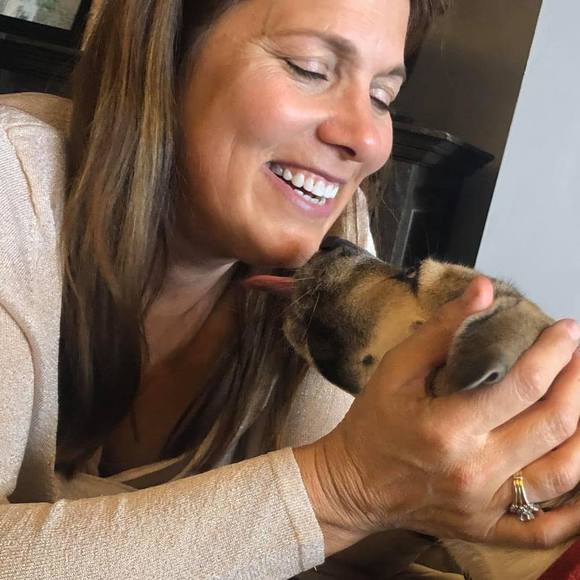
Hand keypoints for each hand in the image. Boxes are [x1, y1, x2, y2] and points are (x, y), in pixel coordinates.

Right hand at [294, 277, 579, 554]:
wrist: (353, 484)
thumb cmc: (372, 423)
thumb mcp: (396, 368)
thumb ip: (442, 328)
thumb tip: (483, 289)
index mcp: (448, 428)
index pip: (522, 386)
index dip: (553, 353)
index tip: (567, 331)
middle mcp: (474, 472)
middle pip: (551, 426)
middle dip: (577, 384)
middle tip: (579, 358)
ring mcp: (484, 507)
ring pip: (563, 475)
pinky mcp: (486, 529)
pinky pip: (549, 530)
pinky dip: (579, 511)